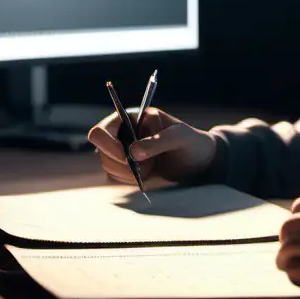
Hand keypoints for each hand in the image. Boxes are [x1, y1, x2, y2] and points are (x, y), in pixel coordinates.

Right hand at [87, 107, 217, 186]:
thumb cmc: (190, 141)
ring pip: (108, 166)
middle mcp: (121, 134)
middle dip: (122, 164)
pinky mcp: (127, 169)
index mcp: (130, 118)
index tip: (127, 157)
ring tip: (151, 169)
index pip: (101, 131)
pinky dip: (129, 180)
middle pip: (101, 152)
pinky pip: (116, 178)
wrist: (199, 160)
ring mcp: (122, 152)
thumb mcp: (180, 137)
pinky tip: (147, 175)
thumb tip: (132, 152)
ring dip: (128, 174)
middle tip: (147, 166)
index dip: (108, 145)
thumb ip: (158, 141)